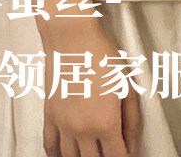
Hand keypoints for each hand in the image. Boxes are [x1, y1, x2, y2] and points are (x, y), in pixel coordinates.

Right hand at [40, 19, 142, 156]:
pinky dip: (57, 156)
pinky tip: (65, 156)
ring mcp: (62, 125)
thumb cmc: (101, 55)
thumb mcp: (127, 85)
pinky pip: (50, 147)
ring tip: (92, 152)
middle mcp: (82, 130)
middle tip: (111, 150)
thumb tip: (131, 145)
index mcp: (105, 123)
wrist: (71, 36)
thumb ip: (131, 120)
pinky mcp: (49, 116)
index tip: (127, 153)